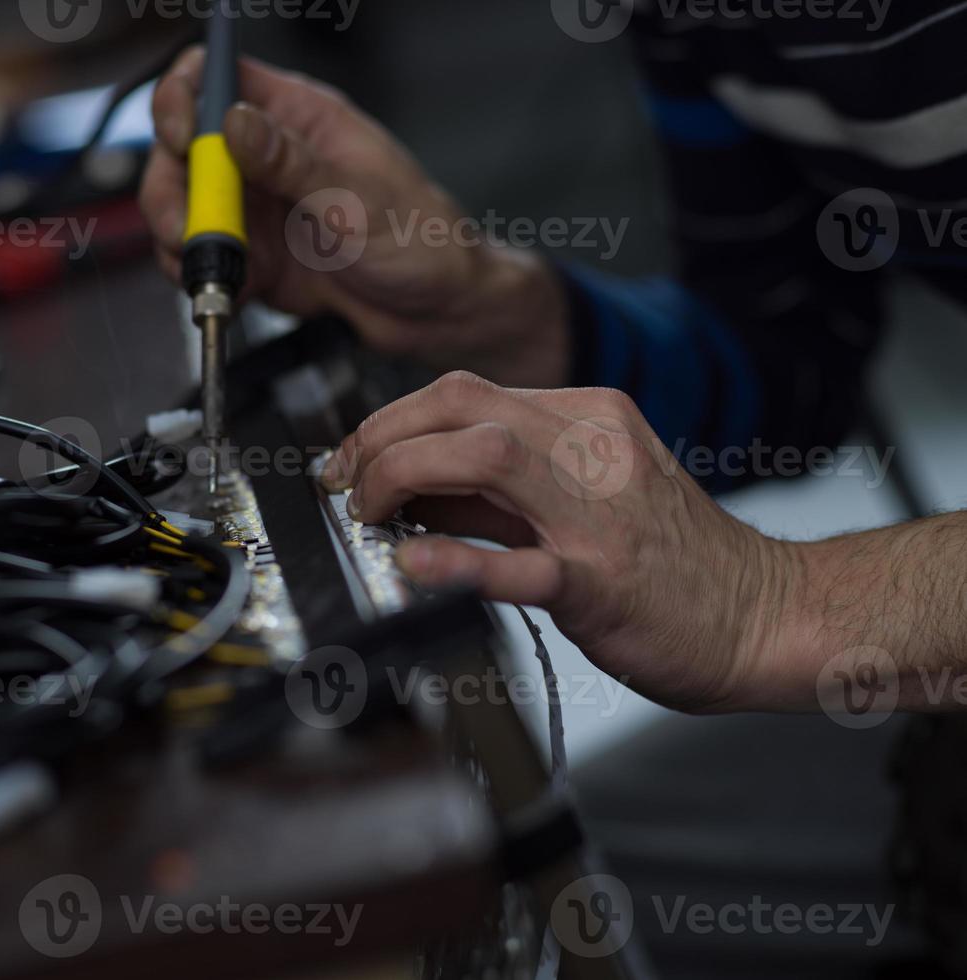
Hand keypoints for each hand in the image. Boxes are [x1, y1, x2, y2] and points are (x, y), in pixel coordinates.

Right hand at [139, 48, 570, 387]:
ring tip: (221, 270)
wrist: (438, 312)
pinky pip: (206, 260)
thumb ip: (290, 164)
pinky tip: (238, 290)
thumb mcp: (356, 200)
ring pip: (187, 209)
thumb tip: (234, 122)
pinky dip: (208, 278)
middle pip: (184, 151)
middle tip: (189, 230)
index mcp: (299, 118)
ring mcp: (259, 209)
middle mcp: (270, 158)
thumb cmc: (421, 241)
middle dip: (174, 191)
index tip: (184, 141)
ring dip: (185, 242)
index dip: (184, 102)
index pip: (217, 81)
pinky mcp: (255, 257)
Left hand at [321, 371, 798, 712]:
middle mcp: (594, 447)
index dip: (390, 421)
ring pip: (484, 456)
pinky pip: (521, 562)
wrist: (765, 615)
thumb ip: (499, 491)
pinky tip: (414, 566)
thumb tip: (410, 494)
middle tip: (346, 483)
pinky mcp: (603, 579)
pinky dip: (458, 561)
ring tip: (369, 514)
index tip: (354, 457)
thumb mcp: (587, 496)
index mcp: (589, 419)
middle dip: (381, 438)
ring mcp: (599, 511)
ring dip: (402, 476)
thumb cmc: (672, 563)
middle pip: (460, 405)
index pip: (464, 392)